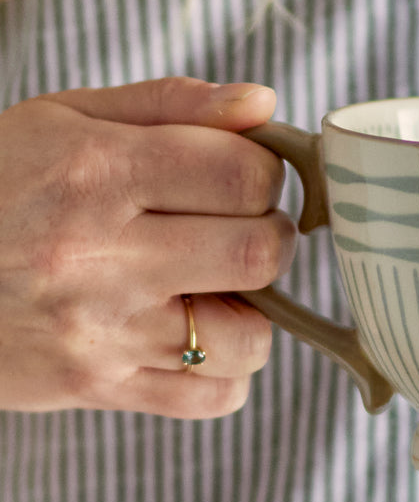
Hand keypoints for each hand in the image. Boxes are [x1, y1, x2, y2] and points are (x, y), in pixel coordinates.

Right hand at [0, 78, 294, 416]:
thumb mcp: (65, 116)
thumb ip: (172, 104)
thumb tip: (265, 105)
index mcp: (96, 172)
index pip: (244, 173)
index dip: (264, 170)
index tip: (242, 173)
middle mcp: (98, 256)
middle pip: (259, 251)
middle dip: (269, 232)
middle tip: (238, 224)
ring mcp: (98, 332)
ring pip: (247, 339)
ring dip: (254, 309)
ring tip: (216, 284)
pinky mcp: (93, 387)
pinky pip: (211, 398)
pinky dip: (223, 369)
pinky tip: (191, 331)